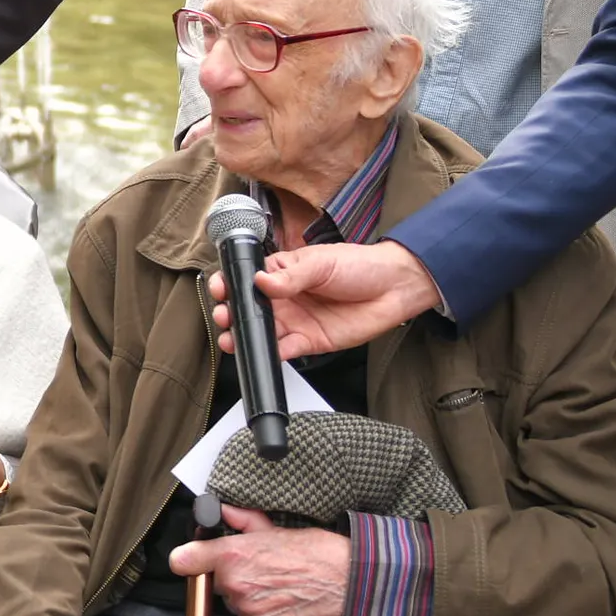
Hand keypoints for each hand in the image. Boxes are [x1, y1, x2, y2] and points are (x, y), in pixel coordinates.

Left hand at [169, 504, 352, 615]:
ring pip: (231, 602)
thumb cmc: (314, 552)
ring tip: (272, 583)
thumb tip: (222, 511)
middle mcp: (235, 584)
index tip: (192, 559)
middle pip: (213, 582)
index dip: (188, 559)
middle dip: (228, 575)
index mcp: (233, 555)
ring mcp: (246, 608)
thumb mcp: (272, 528)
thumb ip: (240, 520)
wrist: (345, 581)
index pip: (184, 560)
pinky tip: (278, 598)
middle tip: (255, 568)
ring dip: (244, 595)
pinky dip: (258, 612)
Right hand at [216, 240, 439, 359]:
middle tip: (224, 315)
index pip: (247, 280)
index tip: (220, 288)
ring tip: (233, 338)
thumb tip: (261, 281)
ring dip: (245, 336)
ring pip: (261, 332)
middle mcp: (284, 298)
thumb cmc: (360, 266)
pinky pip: (284, 350)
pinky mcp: (309, 342)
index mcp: (282, 272)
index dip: (230, 285)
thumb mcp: (321, 262)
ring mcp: (294, 321)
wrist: (394, 288)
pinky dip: (272, 353)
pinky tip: (265, 350)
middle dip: (231, 313)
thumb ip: (290, 276)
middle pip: (248, 309)